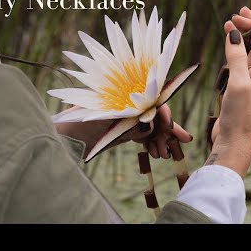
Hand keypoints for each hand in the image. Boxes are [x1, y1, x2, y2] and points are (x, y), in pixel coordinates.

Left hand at [55, 104, 191, 159]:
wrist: (66, 137)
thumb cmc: (79, 121)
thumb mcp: (103, 121)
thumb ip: (125, 123)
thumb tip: (147, 128)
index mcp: (125, 95)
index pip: (150, 99)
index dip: (162, 111)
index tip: (167, 124)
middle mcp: (130, 104)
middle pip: (156, 113)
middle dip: (170, 127)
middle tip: (184, 140)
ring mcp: (130, 117)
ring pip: (153, 127)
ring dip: (163, 139)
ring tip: (165, 154)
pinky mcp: (127, 130)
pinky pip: (146, 136)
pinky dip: (153, 144)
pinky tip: (157, 154)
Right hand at [208, 6, 250, 177]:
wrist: (235, 141)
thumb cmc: (240, 114)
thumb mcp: (238, 82)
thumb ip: (237, 56)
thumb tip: (234, 32)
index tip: (237, 17)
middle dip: (247, 29)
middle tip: (234, 16)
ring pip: (249, 55)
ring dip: (240, 41)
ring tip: (229, 28)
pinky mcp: (242, 91)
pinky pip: (241, 67)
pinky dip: (235, 55)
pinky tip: (227, 51)